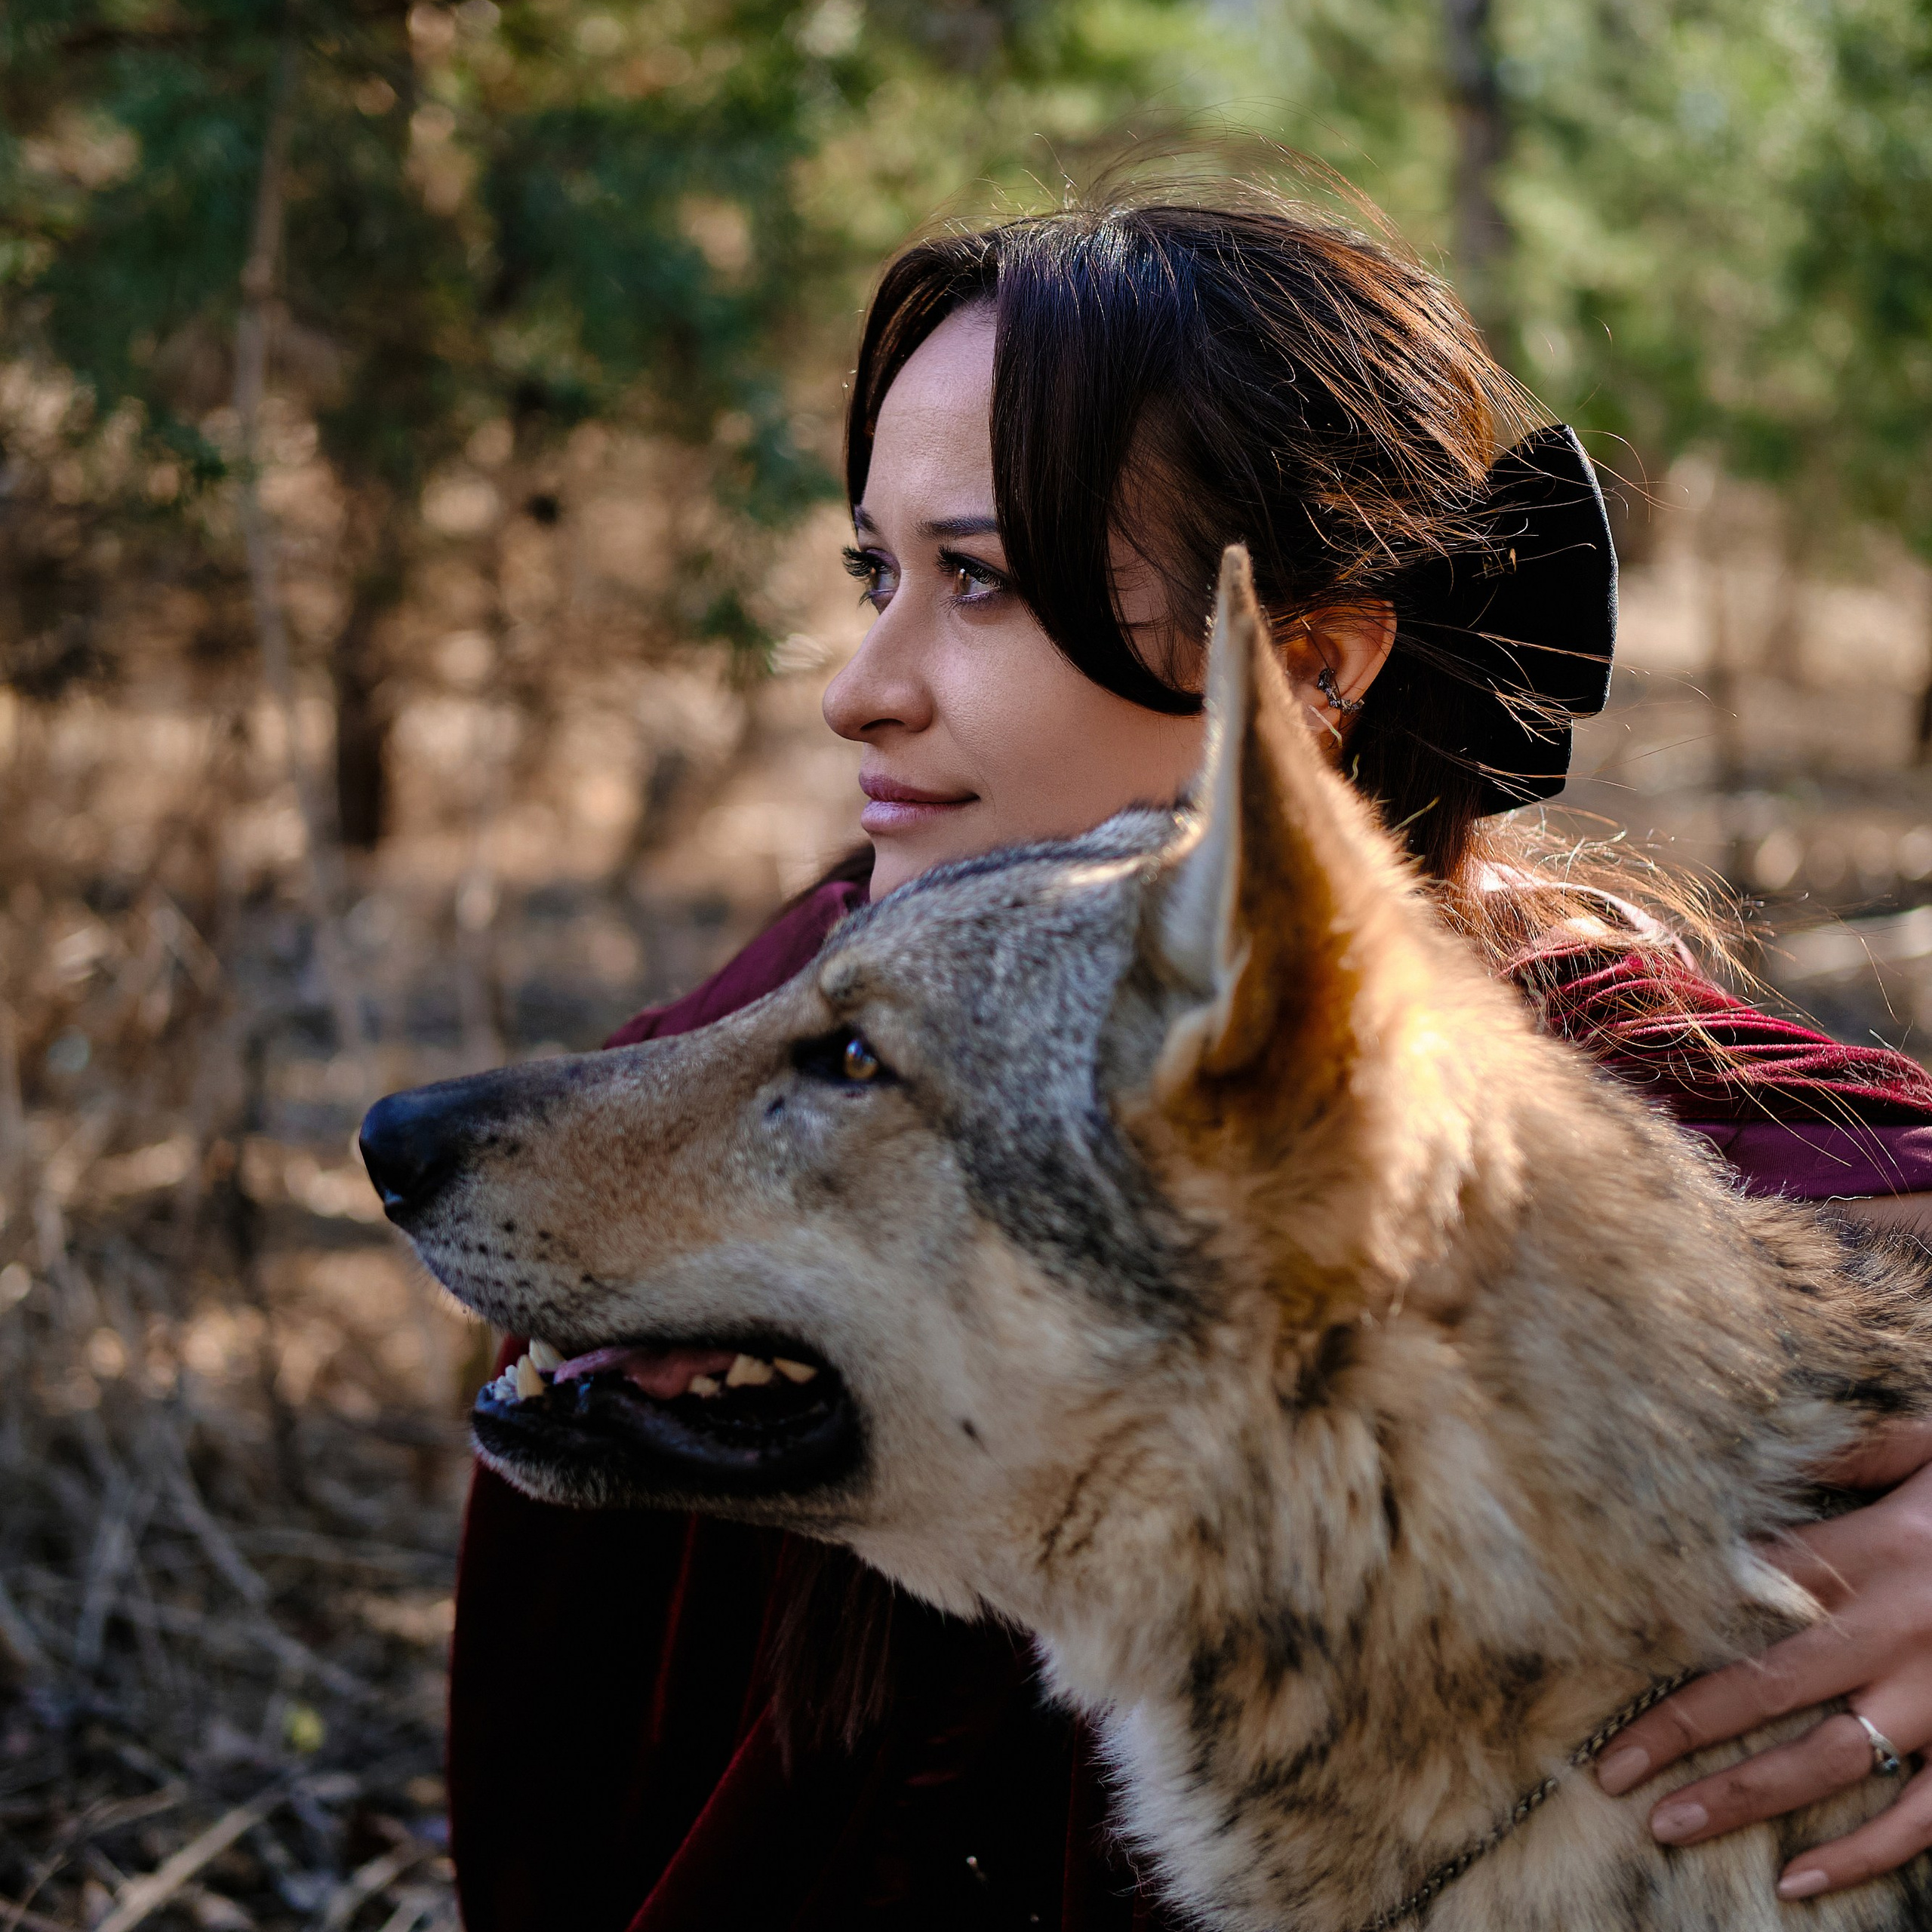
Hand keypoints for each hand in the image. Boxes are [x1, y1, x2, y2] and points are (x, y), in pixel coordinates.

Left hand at [1595, 1418, 1931, 1898]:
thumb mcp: (1921, 1443)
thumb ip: (1841, 1452)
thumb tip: (1750, 1441)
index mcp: (1870, 1549)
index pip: (1742, 1592)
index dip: (1668, 1625)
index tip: (1601, 1652)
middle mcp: (1893, 1627)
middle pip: (1763, 1687)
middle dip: (1678, 1731)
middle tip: (1610, 1768)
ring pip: (1825, 1760)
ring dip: (1742, 1796)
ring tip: (1668, 1823)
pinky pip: (1924, 1817)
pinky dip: (1864, 1854)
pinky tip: (1799, 1879)